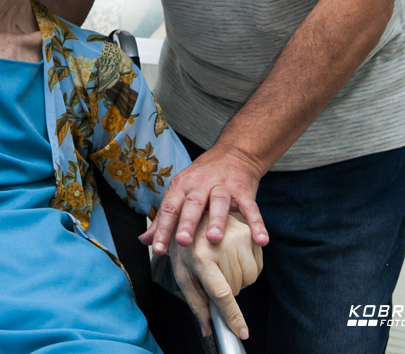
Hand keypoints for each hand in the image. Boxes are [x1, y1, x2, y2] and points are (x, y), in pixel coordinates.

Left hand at [139, 143, 267, 254]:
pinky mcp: (244, 190)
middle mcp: (200, 185)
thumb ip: (164, 218)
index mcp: (181, 187)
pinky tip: (261, 241)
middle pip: (192, 204)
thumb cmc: (201, 179)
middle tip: (183, 242)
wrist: (233, 154)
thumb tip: (144, 240)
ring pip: (219, 202)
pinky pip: (251, 208)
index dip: (162, 229)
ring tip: (214, 239)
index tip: (158, 249)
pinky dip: (257, 224)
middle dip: (186, 222)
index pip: (169, 209)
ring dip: (216, 220)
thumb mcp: (180, 192)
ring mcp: (223, 186)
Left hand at [169, 212, 262, 339]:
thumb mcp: (182, 272)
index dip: (232, 315)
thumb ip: (196, 302)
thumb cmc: (185, 244)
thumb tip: (207, 328)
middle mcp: (221, 245)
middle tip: (213, 274)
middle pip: (236, 287)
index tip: (242, 332)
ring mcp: (238, 237)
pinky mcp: (249, 232)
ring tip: (221, 264)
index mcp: (200, 257)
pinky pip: (257, 266)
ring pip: (249, 278)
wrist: (194, 212)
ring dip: (238, 280)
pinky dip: (247, 269)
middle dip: (226, 289)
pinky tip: (232, 256)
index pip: (221, 293)